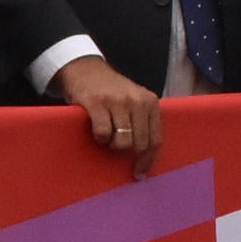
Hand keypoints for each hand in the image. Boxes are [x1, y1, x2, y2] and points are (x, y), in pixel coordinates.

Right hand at [54, 56, 160, 175]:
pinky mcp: (96, 103)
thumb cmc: (111, 90)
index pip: (156, 139)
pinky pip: (103, 133)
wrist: (84, 68)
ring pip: (123, 142)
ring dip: (112, 145)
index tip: (140, 172)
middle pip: (140, 144)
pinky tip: (96, 130)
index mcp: (150, 102)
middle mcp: (136, 100)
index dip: (148, 159)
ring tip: (107, 135)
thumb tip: (145, 156)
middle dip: (128, 152)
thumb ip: (143, 120)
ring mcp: (117, 101)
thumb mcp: (134, 99)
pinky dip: (99, 138)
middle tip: (116, 146)